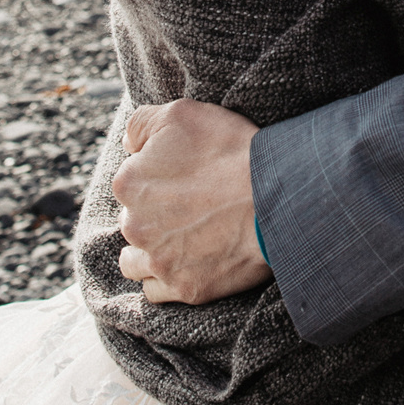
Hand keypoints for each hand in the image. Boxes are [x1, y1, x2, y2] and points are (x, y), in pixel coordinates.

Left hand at [113, 101, 270, 304]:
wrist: (275, 195)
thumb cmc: (231, 150)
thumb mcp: (181, 113)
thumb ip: (141, 123)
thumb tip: (128, 144)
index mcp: (128, 183)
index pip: (130, 183)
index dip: (156, 179)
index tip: (184, 179)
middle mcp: (134, 225)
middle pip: (133, 221)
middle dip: (154, 216)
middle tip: (191, 207)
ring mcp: (158, 261)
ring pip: (134, 261)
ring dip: (149, 252)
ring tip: (181, 241)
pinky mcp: (184, 288)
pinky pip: (156, 291)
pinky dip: (167, 280)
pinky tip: (186, 264)